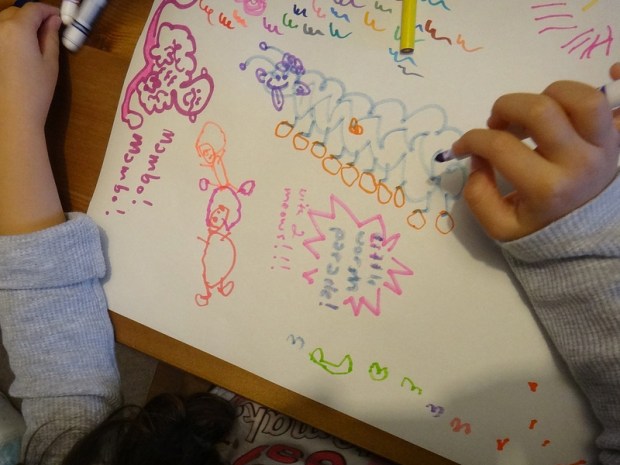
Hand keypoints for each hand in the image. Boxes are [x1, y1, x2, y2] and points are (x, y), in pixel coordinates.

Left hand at [0, 2, 60, 130]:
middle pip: (17, 12)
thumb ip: (50, 36)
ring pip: (4, 21)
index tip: (59, 18)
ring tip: (34, 40)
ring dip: (19, 24)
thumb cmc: (36, 91)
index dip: (49, 10)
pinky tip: (19, 50)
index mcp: (18, 29)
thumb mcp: (50, 62)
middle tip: (49, 29)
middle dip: (33, 17)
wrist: (13, 114)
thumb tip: (53, 21)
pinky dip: (8, 36)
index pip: (33, 9)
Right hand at [452, 66, 619, 241]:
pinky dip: (591, 87)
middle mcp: (578, 162)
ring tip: (531, 114)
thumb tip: (478, 158)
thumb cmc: (540, 229)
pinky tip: (573, 94)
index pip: (500, 146)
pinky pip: (609, 100)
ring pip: (581, 96)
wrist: (587, 237)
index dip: (472, 140)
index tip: (462, 146)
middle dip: (505, 107)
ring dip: (546, 94)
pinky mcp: (615, 136)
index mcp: (547, 188)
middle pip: (540, 109)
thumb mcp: (500, 226)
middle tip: (496, 124)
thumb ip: (478, 195)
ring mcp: (603, 146)